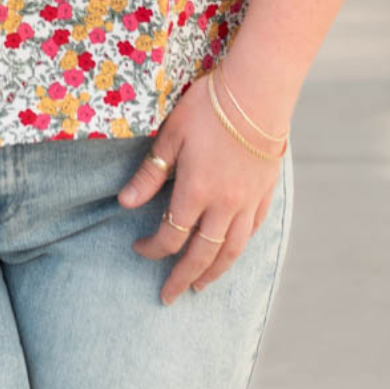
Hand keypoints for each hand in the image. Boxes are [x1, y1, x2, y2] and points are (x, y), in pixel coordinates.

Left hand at [117, 72, 285, 304]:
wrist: (258, 91)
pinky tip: (231, 252)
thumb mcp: (171, 136)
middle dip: (182, 277)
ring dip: (214, 272)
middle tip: (169, 296)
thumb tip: (124, 204)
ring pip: (231, 250)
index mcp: (196, 192)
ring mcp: (248, 201)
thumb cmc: (208, 107)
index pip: (171, 235)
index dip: (152, 248)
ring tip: (201, 287)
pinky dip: (239, 247)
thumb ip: (149, 174)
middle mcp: (224, 205)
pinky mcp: (264, 192)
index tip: (139, 248)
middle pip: (202, 254)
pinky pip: (252, 230)